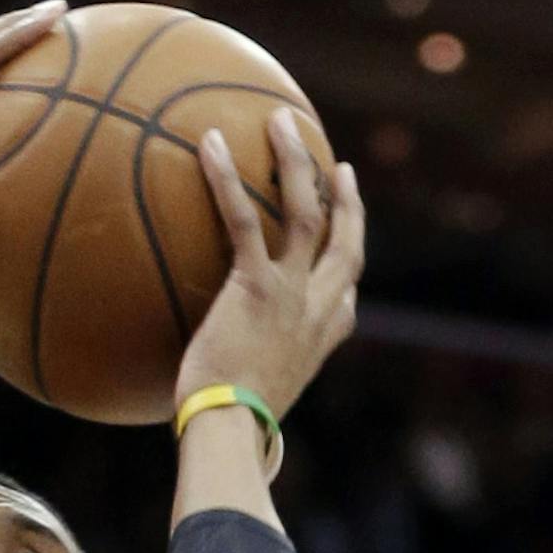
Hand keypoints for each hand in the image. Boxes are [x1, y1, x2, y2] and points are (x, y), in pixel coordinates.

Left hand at [176, 109, 365, 421]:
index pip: (347, 299)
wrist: (232, 432)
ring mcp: (293, 292)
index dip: (349, 273)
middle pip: (346, 241)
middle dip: (347, 200)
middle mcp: (319, 309)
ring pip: (309, 211)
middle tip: (341, 168)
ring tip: (282, 120)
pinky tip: (210, 144)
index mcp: (322, 340)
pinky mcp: (257, 284)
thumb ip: (239, 388)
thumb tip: (203, 404)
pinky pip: (246, 218)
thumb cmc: (228, 431)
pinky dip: (227, 178)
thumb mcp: (247, 410)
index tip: (346, 260)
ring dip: (298, 161)